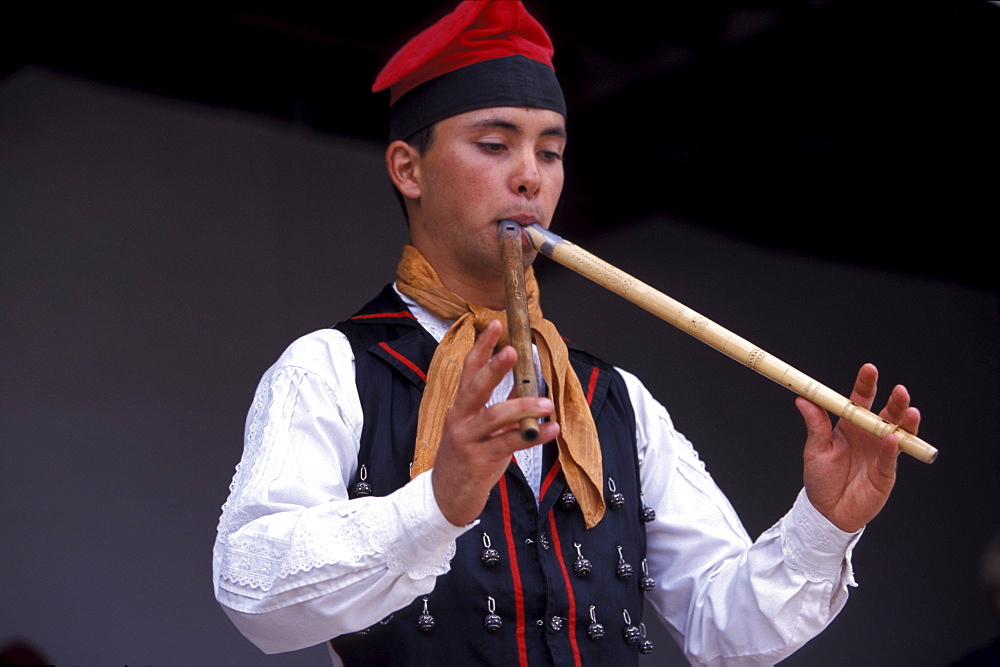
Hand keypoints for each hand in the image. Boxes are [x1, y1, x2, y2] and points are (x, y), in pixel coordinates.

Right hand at [431, 320, 559, 525]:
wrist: (446, 498)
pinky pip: (508, 444)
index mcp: (461, 407)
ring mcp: (466, 439)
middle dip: (494, 367)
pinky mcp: (477, 460)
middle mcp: (460, 418)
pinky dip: (532, 436)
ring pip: (494, 416)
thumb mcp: (479, 430)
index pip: (470, 370)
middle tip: (512, 350)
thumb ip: (500, 411)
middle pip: (476, 387)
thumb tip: (528, 391)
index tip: (496, 324)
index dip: (483, 347)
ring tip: (547, 402)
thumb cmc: (467, 460)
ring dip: (522, 406)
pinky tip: (550, 430)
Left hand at [797, 363, 920, 532]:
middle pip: (885, 413)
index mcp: (849, 426)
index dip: (866, 384)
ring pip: (897, 432)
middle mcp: (867, 436)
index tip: (869, 369)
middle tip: (900, 390)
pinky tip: (893, 438)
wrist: (827, 511)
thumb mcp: (815, 450)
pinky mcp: (886, 472)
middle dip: (895, 401)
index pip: (860, 400)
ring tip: (909, 411)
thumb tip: (804, 399)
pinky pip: (892, 457)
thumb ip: (815, 425)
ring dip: (905, 422)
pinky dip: (893, 448)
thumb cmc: (820, 480)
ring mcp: (880, 453)